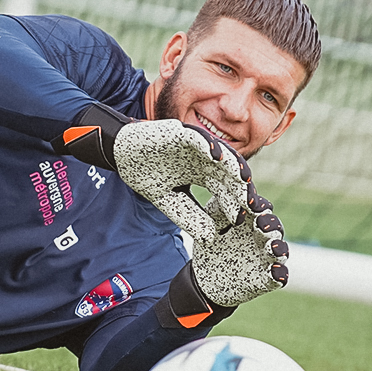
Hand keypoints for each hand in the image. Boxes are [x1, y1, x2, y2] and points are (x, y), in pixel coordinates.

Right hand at [110, 118, 254, 241]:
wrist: (122, 153)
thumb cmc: (146, 174)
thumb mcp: (170, 201)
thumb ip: (189, 217)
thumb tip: (210, 238)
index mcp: (203, 174)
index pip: (223, 190)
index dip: (232, 204)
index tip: (240, 219)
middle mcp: (204, 159)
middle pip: (228, 174)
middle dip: (239, 188)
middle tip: (250, 203)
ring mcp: (195, 145)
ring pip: (220, 154)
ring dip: (232, 165)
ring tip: (242, 179)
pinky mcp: (181, 132)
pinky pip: (198, 138)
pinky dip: (207, 145)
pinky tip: (215, 156)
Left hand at [189, 194, 288, 306]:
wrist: (205, 278)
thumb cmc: (209, 242)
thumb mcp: (210, 223)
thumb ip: (218, 205)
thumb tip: (226, 194)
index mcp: (252, 219)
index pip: (261, 208)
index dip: (258, 205)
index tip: (251, 204)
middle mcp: (264, 237)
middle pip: (274, 227)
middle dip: (270, 224)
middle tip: (260, 224)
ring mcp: (268, 258)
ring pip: (280, 250)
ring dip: (279, 248)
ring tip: (271, 247)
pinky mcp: (268, 279)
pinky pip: (278, 277)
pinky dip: (279, 275)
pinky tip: (276, 274)